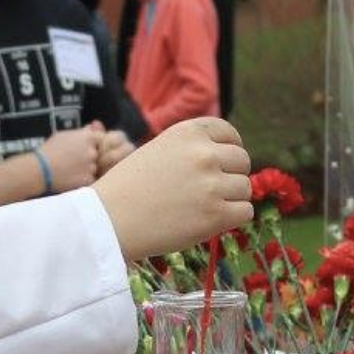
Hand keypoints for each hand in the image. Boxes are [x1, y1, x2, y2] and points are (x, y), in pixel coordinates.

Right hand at [38, 125, 103, 192]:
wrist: (40, 169)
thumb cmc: (48, 151)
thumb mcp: (63, 135)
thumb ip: (80, 132)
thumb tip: (89, 129)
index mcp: (87, 137)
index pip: (101, 138)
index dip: (95, 143)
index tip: (88, 147)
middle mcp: (92, 151)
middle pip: (98, 153)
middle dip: (90, 156)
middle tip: (76, 159)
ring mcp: (91, 166)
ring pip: (95, 167)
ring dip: (87, 168)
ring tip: (71, 168)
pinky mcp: (88, 179)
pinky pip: (91, 179)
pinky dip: (84, 179)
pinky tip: (72, 176)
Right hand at [92, 117, 251, 261]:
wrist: (108, 221)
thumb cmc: (127, 189)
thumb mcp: (158, 150)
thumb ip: (190, 150)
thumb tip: (228, 160)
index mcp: (188, 132)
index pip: (229, 134)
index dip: (230, 149)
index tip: (224, 163)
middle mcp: (204, 154)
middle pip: (242, 162)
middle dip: (231, 176)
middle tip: (210, 191)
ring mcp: (211, 185)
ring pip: (244, 189)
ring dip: (230, 199)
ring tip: (203, 207)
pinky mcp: (215, 215)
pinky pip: (245, 212)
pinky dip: (232, 218)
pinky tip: (211, 221)